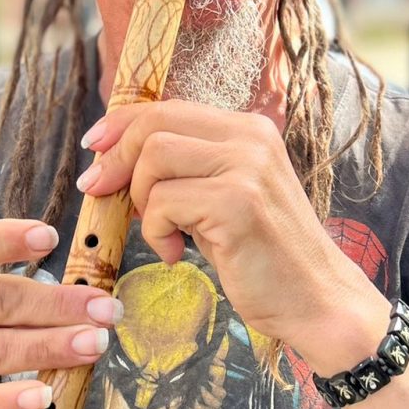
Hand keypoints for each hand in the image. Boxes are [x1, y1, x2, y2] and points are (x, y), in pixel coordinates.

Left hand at [77, 102, 386, 365]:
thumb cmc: (262, 256)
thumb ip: (184, 172)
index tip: (92, 146)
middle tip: (102, 193)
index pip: (168, 107)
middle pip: (154, 125)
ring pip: (154, 159)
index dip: (121, 124)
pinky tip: (177, 254)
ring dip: (141, 201)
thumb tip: (113, 159)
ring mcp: (247, 168)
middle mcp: (251, 138)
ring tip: (164, 232)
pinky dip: (156, 232)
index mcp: (248, 129)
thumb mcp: (222, 199)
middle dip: (117, 160)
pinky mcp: (238, 204)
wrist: (316, 300)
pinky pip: (163, 203)